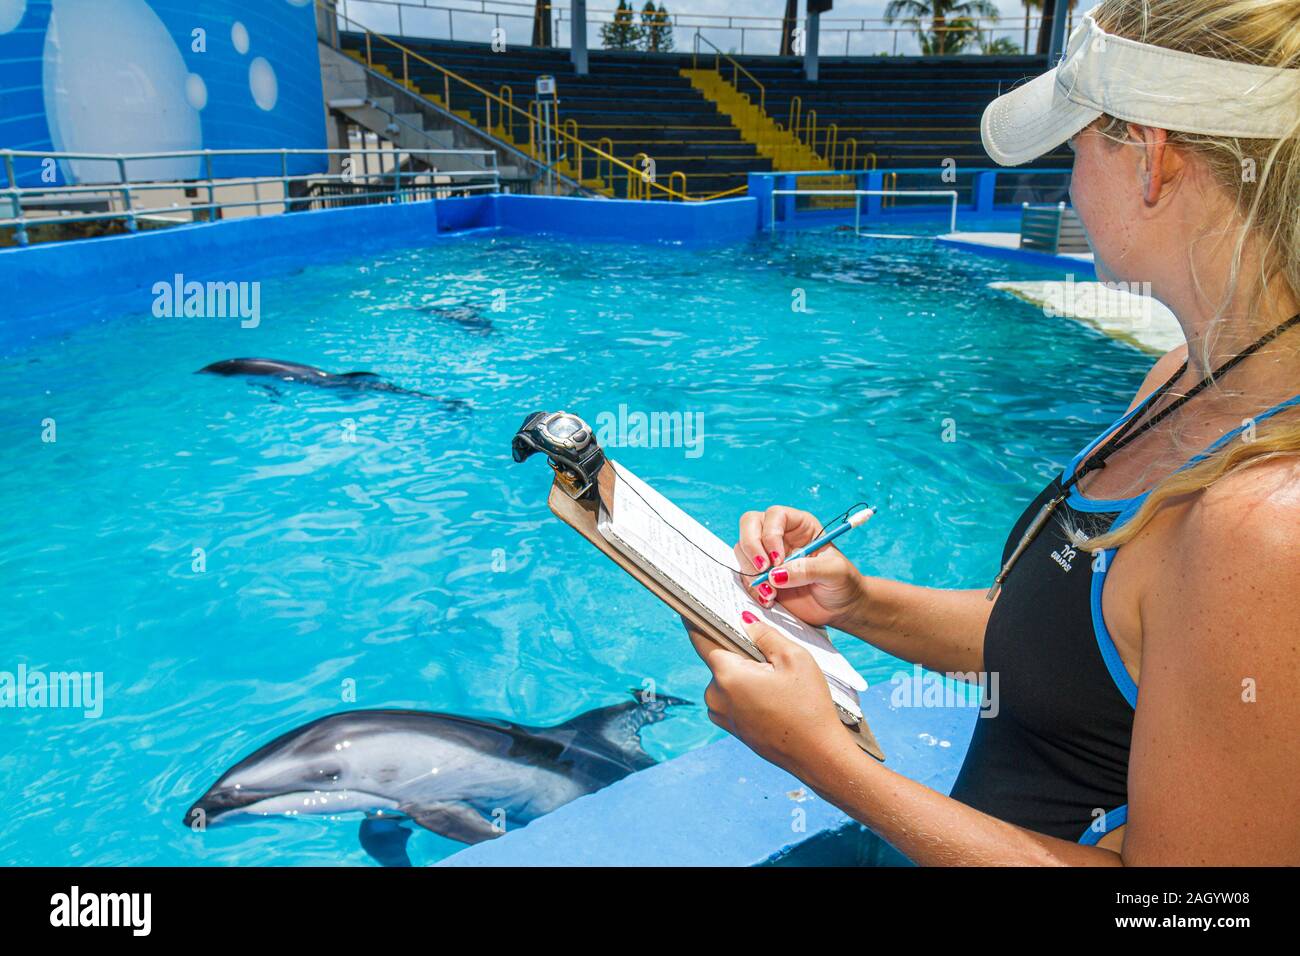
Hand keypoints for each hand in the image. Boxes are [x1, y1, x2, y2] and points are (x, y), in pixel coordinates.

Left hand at [684, 612, 849, 774]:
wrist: (817, 756)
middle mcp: (716, 696)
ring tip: (775, 677)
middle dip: (738, 650)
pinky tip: (772, 695)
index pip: (701, 638)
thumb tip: (744, 621)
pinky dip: (746, 690)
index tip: (691, 605)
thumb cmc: (809, 706)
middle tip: (767, 649)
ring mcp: (722, 714)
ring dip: (743, 672)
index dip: (696, 618)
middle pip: (719, 659)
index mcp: (727, 675)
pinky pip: (732, 697)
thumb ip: (765, 634)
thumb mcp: (794, 658)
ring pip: (726, 679)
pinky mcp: (731, 727)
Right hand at [735, 506, 866, 629]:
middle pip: (749, 524)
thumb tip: (775, 574)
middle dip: (751, 547)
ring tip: (772, 593)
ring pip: (742, 550)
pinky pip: (744, 575)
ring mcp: (767, 555)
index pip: (775, 515)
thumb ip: (808, 569)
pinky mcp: (761, 576)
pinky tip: (770, 599)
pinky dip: (752, 588)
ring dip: (751, 571)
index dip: (771, 534)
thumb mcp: (834, 572)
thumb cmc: (842, 583)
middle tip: (763, 570)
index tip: (778, 559)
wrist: (840, 608)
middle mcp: (780, 536)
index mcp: (800, 525)